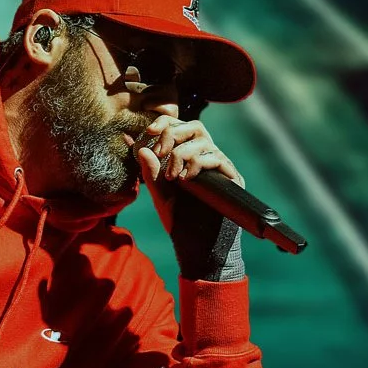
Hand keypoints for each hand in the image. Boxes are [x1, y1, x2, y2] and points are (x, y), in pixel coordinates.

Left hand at [133, 115, 244, 234]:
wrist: (196, 245)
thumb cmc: (179, 220)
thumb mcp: (159, 192)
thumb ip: (148, 169)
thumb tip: (135, 144)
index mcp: (188, 158)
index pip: (180, 127)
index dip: (165, 123)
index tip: (149, 131)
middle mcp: (205, 158)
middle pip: (195, 126)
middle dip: (173, 133)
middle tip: (160, 151)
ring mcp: (219, 167)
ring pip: (203, 141)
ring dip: (182, 154)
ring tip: (172, 176)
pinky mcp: (231, 178)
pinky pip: (216, 158)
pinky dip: (197, 163)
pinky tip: (186, 179)